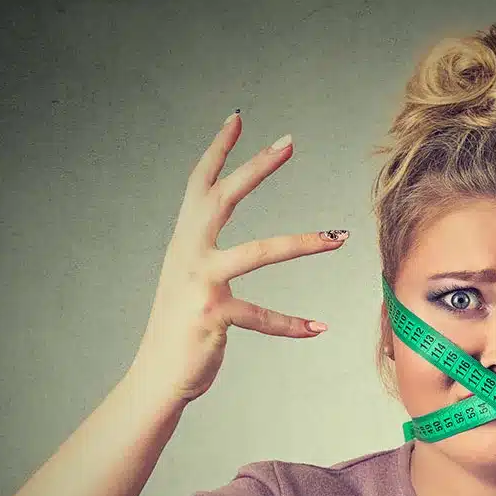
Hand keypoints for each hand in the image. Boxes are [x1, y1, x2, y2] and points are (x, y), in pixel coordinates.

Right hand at [128, 113, 348, 407]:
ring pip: (259, 252)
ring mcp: (199, 283)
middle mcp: (187, 254)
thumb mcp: (190, 284)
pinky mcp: (213, 315)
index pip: (199, 184)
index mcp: (184, 242)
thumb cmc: (181, 330)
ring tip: (338, 239)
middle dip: (256, 168)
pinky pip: (263, 316)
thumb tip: (233, 247)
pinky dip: (292, 325)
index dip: (217, 150)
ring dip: (303, 243)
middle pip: (223, 198)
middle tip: (289, 142)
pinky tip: (318, 328)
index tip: (237, 118)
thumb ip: (207, 260)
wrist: (157, 377)